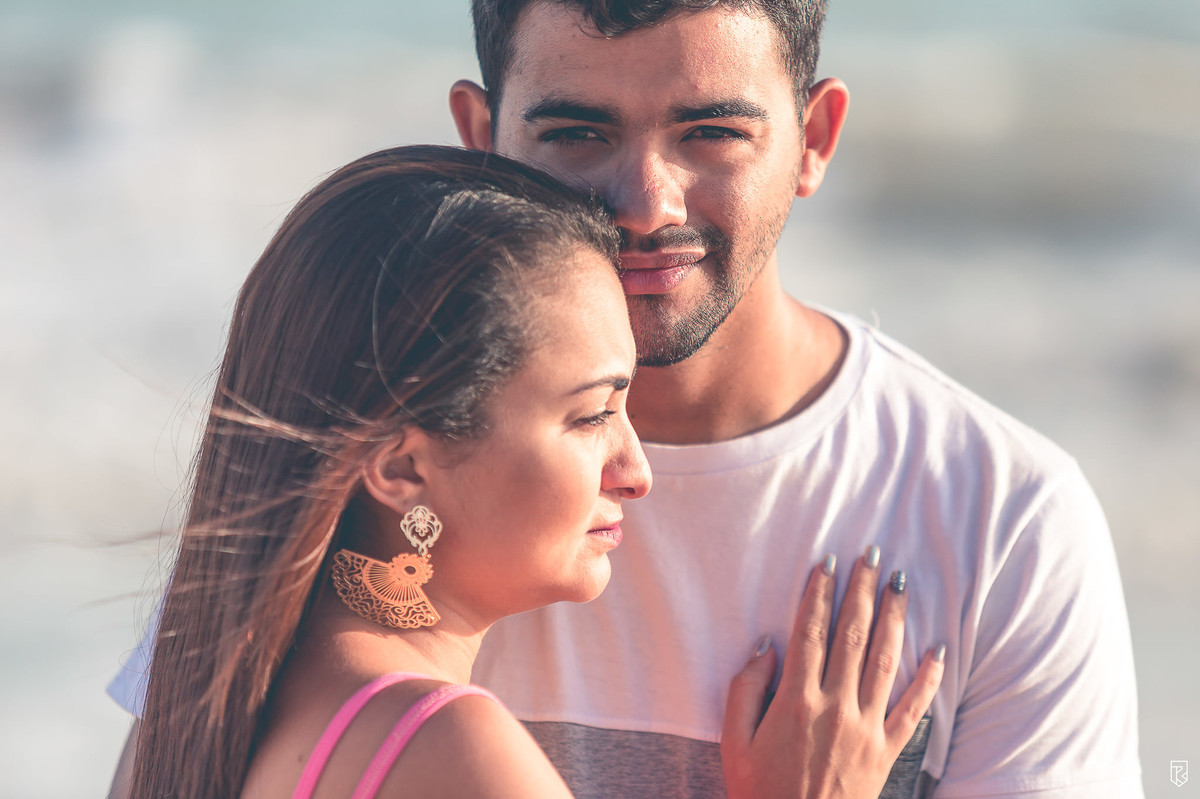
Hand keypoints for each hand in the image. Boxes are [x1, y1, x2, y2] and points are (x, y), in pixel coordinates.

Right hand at [721, 549, 943, 798]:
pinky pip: (913, 709)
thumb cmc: (759, 791)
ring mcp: (866, 728)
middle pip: (852, 636)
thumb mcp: (733, 742)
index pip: (810, 633)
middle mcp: (835, 707)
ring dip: (894, 617)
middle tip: (872, 555)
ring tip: (900, 583)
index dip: (819, 594)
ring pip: (885, 661)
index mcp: (795, 701)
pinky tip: (938, 651)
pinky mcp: (887, 751)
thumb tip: (765, 646)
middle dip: (862, 591)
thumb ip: (744, 690)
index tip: (828, 563)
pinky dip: (928, 679)